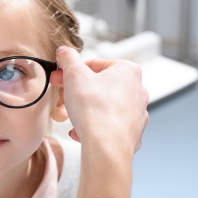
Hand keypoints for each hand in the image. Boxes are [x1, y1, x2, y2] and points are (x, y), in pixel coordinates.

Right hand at [50, 46, 148, 197]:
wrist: (107, 146)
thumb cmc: (95, 109)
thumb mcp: (74, 75)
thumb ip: (68, 58)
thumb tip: (64, 51)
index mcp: (127, 71)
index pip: (94, 64)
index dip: (71, 71)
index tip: (59, 78)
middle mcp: (137, 90)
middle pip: (100, 85)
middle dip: (78, 92)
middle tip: (62, 98)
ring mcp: (137, 112)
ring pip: (104, 106)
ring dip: (85, 110)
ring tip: (72, 117)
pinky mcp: (133, 132)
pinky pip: (109, 125)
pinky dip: (94, 127)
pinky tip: (80, 132)